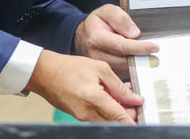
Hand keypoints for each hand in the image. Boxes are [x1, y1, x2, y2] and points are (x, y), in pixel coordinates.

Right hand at [27, 49, 142, 121]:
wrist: (46, 73)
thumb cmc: (70, 68)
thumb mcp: (100, 69)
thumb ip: (118, 86)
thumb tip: (134, 98)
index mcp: (94, 99)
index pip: (120, 117)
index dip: (134, 118)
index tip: (143, 114)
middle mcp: (88, 113)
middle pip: (115, 122)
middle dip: (128, 114)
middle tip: (134, 102)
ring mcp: (82, 117)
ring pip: (107, 120)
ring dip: (117, 111)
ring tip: (122, 96)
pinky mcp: (78, 117)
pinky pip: (98, 117)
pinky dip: (107, 110)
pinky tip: (110, 97)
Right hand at [74, 4, 158, 75]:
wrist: (83, 34)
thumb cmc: (97, 22)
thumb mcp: (107, 11)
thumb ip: (121, 19)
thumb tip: (135, 34)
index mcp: (97, 38)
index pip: (122, 45)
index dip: (140, 47)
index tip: (154, 47)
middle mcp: (96, 55)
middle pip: (124, 60)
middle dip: (141, 59)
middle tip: (156, 57)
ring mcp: (99, 66)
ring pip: (123, 69)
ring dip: (138, 65)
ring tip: (150, 60)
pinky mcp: (103, 73)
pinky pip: (121, 74)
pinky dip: (132, 70)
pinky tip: (141, 64)